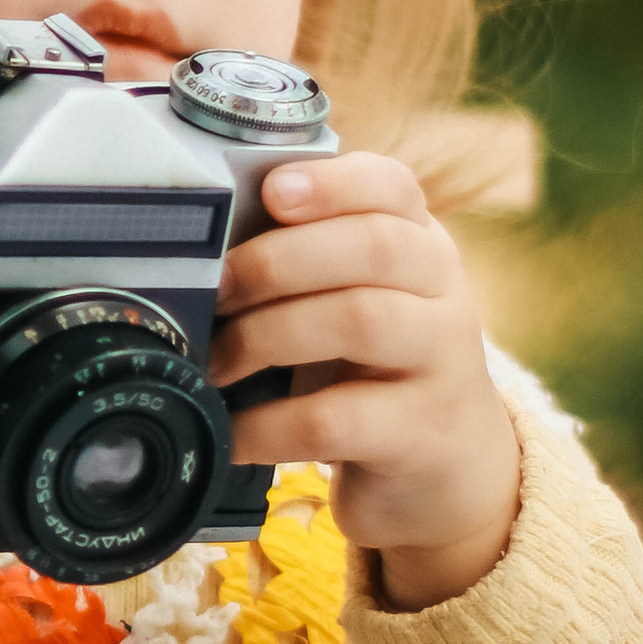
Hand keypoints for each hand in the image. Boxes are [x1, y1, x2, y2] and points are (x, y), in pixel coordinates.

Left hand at [209, 153, 520, 610]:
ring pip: (358, 320)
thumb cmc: (371, 362)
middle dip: (276, 262)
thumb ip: (302, 259)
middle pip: (373, 247)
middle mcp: (442, 291)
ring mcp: (441, 361)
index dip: (332, 182)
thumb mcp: (351, 297)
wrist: (447, 460)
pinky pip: (335, 420)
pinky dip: (268, 425)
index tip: (272, 193)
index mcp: (419, 242)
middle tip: (214, 292)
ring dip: (267, 335)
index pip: (392, 186)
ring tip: (216, 363)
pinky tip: (233, 431)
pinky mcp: (419, 433)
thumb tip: (195, 244)